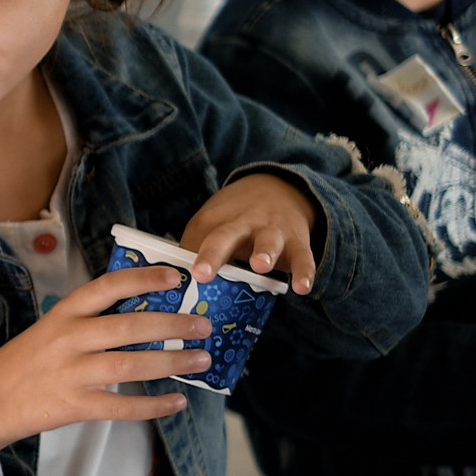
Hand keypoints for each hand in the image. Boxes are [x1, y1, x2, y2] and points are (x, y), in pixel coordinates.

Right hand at [0, 266, 213, 449]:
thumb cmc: (27, 360)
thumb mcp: (52, 328)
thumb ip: (91, 321)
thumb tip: (147, 317)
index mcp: (64, 313)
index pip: (107, 287)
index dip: (143, 279)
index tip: (175, 276)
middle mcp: (69, 339)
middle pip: (128, 327)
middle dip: (172, 325)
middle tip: (203, 325)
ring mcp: (71, 373)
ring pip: (130, 366)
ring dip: (171, 363)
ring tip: (201, 360)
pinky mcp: (75, 405)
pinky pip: (122, 407)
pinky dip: (153, 406)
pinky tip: (176, 403)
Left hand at [178, 174, 317, 293]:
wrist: (280, 188)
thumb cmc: (235, 219)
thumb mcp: (211, 225)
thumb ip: (195, 251)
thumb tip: (174, 286)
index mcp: (214, 223)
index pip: (194, 241)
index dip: (181, 258)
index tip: (170, 279)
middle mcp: (241, 224)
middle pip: (224, 237)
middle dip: (212, 254)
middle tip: (201, 273)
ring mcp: (271, 231)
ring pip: (268, 241)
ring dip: (264, 252)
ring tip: (260, 266)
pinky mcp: (297, 241)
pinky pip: (302, 257)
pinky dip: (304, 272)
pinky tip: (303, 288)